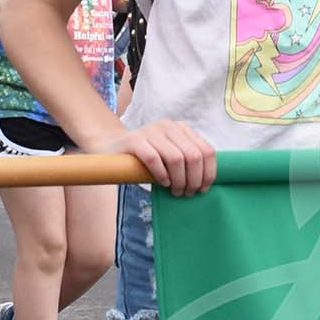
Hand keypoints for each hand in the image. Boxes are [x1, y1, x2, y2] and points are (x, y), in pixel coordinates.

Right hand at [89, 116, 215, 194]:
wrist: (112, 146)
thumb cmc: (146, 155)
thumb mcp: (171, 153)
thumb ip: (187, 161)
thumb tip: (205, 184)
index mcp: (182, 129)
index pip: (207, 150)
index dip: (208, 172)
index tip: (203, 189)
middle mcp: (169, 126)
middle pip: (193, 156)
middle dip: (194, 179)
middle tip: (188, 193)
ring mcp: (151, 131)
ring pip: (176, 158)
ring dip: (179, 180)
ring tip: (176, 191)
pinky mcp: (134, 139)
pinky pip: (154, 159)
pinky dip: (162, 174)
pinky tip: (164, 183)